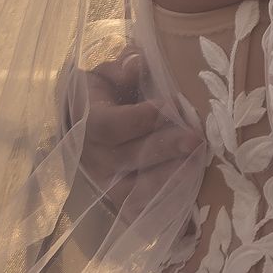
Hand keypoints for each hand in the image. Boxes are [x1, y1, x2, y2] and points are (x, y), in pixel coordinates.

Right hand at [65, 48, 191, 208]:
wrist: (76, 127)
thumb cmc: (99, 96)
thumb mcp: (104, 75)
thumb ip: (121, 68)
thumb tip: (137, 63)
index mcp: (88, 122)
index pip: (108, 125)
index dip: (138, 119)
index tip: (168, 106)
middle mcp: (94, 157)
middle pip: (129, 157)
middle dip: (165, 148)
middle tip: (196, 140)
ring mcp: (105, 183)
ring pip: (135, 189)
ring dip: (168, 179)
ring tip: (196, 165)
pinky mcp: (116, 200)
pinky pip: (138, 210)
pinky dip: (160, 205)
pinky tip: (187, 193)